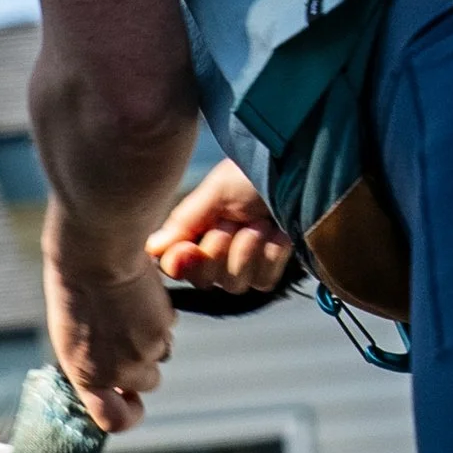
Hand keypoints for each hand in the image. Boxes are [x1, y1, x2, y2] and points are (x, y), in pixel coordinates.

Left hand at [43, 212, 172, 432]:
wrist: (95, 253)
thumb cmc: (74, 286)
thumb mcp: (71, 334)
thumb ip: (92, 361)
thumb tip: (113, 374)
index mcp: (86, 375)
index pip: (115, 421)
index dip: (129, 413)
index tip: (131, 398)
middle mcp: (117, 371)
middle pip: (147, 381)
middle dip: (143, 361)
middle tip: (127, 329)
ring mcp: (143, 352)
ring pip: (161, 354)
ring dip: (153, 337)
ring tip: (131, 307)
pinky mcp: (162, 329)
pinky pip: (169, 327)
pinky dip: (160, 314)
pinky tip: (141, 293)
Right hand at [148, 158, 293, 297]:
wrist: (300, 167)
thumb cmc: (254, 173)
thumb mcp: (215, 192)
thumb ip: (184, 222)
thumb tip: (152, 248)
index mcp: (196, 230)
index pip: (176, 264)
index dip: (180, 263)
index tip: (188, 249)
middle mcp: (218, 250)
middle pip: (204, 280)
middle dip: (218, 253)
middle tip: (231, 223)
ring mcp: (247, 262)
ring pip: (234, 284)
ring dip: (246, 251)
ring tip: (259, 222)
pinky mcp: (273, 267)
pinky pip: (264, 280)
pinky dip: (271, 254)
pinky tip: (277, 231)